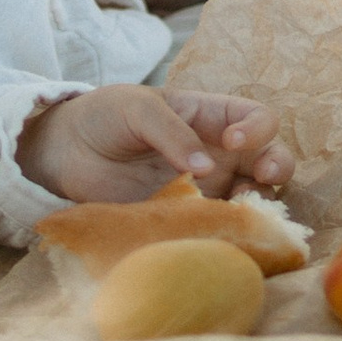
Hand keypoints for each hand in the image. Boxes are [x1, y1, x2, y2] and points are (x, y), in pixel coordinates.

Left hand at [17, 82, 290, 204]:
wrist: (64, 152)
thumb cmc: (104, 116)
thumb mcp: (137, 107)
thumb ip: (171, 131)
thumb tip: (205, 168)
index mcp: (211, 117)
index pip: (257, 118)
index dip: (257, 129)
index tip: (232, 141)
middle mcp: (218, 154)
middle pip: (271, 159)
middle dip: (277, 167)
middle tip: (262, 179)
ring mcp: (206, 189)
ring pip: (253, 198)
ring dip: (258, 204)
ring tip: (241, 209)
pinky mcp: (185, 219)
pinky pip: (217, 227)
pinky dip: (224, 231)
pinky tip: (214, 233)